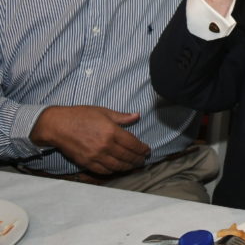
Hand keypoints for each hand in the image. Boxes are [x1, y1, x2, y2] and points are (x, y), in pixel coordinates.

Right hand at [30, 105, 149, 174]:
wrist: (58, 126)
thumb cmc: (81, 115)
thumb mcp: (103, 112)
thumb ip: (122, 117)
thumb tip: (137, 115)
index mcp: (112, 132)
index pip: (133, 144)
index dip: (142, 149)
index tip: (147, 150)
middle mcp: (105, 146)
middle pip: (127, 156)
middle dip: (137, 159)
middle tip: (143, 160)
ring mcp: (95, 156)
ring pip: (117, 166)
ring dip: (128, 167)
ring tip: (134, 166)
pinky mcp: (86, 163)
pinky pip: (103, 170)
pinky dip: (113, 171)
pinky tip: (117, 169)